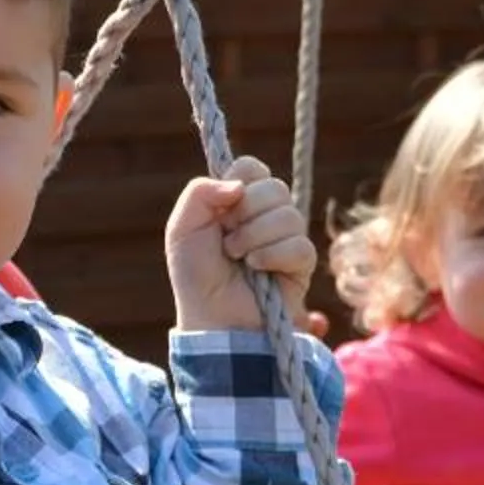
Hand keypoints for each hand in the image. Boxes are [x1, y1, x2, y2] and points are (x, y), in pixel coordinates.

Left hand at [166, 156, 313, 333]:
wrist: (212, 317)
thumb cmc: (196, 275)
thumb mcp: (182, 228)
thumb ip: (199, 192)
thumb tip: (238, 185)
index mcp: (239, 200)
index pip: (251, 167)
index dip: (238, 183)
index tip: (222, 209)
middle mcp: (266, 214)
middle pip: (274, 187)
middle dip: (246, 214)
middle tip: (228, 240)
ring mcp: (287, 237)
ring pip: (289, 215)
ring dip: (256, 237)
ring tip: (240, 258)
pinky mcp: (301, 263)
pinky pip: (300, 245)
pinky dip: (273, 255)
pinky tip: (258, 269)